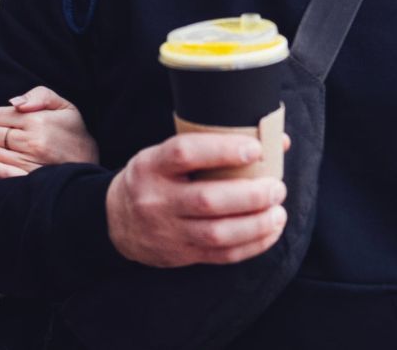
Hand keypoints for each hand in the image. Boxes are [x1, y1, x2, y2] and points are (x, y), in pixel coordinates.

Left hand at [0, 86, 99, 177]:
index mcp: (38, 121)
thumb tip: (13, 102)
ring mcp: (31, 163)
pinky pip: (0, 173)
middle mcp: (33, 143)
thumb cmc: (73, 130)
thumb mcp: (63, 105)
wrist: (89, 160)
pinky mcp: (29, 179)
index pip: (1, 116)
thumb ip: (39, 95)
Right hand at [105, 133, 287, 267]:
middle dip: (250, 195)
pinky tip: (269, 232)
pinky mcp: (181, 254)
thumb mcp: (165, 155)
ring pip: (217, 233)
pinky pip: (222, 255)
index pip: (184, 153)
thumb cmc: (153, 178)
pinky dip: (252, 245)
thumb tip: (275, 140)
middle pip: (207, 199)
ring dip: (256, 224)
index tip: (255, 149)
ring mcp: (167, 230)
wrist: (117, 222)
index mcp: (151, 165)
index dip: (222, 150)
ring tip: (278, 212)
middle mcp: (156, 199)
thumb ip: (212, 146)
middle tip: (276, 188)